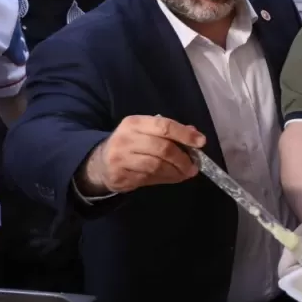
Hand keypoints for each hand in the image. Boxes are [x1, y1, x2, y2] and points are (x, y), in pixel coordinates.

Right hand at [79, 116, 203, 194]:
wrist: (100, 163)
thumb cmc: (131, 144)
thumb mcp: (146, 131)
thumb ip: (170, 132)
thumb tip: (195, 134)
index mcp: (135, 123)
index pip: (164, 125)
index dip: (184, 134)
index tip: (201, 142)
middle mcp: (126, 138)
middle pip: (162, 148)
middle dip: (183, 158)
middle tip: (194, 166)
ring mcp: (121, 158)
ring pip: (156, 166)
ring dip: (176, 171)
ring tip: (186, 173)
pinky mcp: (120, 175)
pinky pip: (149, 178)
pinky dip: (165, 179)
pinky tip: (172, 177)